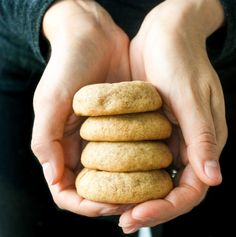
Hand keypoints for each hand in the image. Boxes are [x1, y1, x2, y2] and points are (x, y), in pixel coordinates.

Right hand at [31, 0, 130, 216]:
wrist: (93, 38)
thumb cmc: (67, 65)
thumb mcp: (50, 100)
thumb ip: (47, 139)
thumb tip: (54, 178)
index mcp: (62, 145)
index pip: (68, 190)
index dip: (85, 204)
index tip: (106, 206)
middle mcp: (84, 147)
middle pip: (95, 189)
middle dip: (111, 202)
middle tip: (134, 204)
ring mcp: (104, 138)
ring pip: (116, 176)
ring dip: (129, 188)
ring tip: (148, 191)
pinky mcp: (123, 125)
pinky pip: (133, 152)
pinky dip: (141, 165)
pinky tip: (154, 167)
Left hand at [119, 0, 226, 232]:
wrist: (164, 34)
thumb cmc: (180, 59)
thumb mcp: (189, 97)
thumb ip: (202, 137)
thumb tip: (214, 178)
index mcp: (203, 141)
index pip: (190, 189)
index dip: (167, 207)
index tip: (138, 215)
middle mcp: (187, 144)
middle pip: (170, 188)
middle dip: (148, 206)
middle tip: (122, 219)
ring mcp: (168, 137)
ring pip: (154, 176)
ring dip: (136, 193)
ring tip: (112, 206)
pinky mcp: (151, 127)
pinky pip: (141, 157)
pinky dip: (129, 172)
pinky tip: (111, 179)